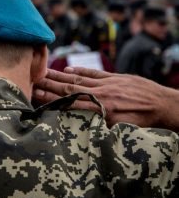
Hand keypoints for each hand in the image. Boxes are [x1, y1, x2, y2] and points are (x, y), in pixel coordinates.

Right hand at [33, 67, 178, 130]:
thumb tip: (80, 121)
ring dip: (60, 76)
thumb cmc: (144, 121)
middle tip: (33, 80)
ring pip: (79, 79)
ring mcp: (107, 83)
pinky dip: (80, 71)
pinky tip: (68, 69)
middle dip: (50, 84)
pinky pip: (94, 73)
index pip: (70, 102)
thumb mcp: (121, 128)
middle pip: (70, 88)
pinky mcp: (114, 77)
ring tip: (44, 72)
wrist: (164, 105)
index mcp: (102, 109)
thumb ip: (100, 123)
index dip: (52, 98)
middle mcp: (101, 94)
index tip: (36, 93)